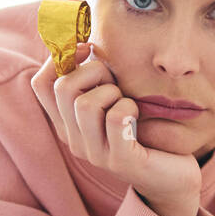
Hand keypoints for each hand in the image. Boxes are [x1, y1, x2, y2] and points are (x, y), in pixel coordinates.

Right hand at [50, 40, 202, 215]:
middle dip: (94, 72)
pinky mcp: (121, 161)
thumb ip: (96, 77)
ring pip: (86, 104)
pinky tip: (137, 116)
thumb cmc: (143, 130)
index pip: (41, 84)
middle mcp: (74, 140)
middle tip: (116, 81)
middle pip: (63, 88)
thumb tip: (83, 40)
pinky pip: (116, 118)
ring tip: (128, 102)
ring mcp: (95, 153)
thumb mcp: (114, 99)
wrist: (173, 176)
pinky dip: (129, 107)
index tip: (88, 48)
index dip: (59, 58)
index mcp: (68, 123)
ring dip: (113, 92)